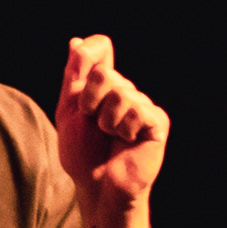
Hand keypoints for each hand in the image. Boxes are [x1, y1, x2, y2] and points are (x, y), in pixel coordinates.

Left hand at [56, 35, 168, 209]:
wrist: (97, 185)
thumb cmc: (82, 153)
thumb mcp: (69, 110)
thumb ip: (73, 76)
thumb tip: (76, 41)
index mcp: (103, 84)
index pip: (98, 48)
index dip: (85, 64)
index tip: (79, 96)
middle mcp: (125, 89)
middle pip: (104, 73)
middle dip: (89, 103)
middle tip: (94, 125)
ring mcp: (142, 104)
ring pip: (121, 93)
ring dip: (107, 121)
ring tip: (111, 136)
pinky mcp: (157, 121)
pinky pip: (138, 110)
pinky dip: (125, 129)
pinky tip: (127, 141)